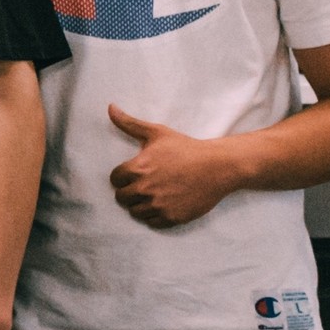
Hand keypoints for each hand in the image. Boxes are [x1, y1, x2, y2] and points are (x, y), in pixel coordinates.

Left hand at [107, 106, 245, 226]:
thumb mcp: (157, 133)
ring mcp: (159, 205)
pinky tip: (164, 204)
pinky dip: (155, 216)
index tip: (136, 174)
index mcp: (137, 168)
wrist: (219, 166)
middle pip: (122, 198)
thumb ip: (130, 123)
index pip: (115, 180)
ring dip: (141, 205)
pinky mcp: (172, 217)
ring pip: (135, 212)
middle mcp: (145, 188)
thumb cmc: (186, 148)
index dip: (124, 176)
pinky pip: (152, 222)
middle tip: (145, 185)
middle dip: (130, 191)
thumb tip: (110, 107)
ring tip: (155, 194)